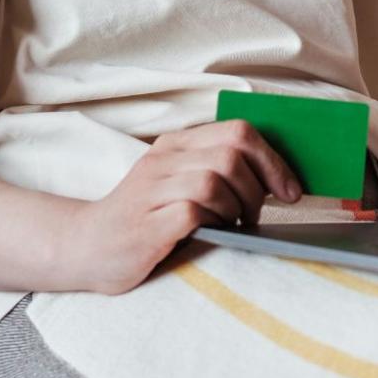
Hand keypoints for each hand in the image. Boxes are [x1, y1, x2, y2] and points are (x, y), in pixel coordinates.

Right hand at [65, 119, 303, 294]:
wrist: (86, 246)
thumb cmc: (144, 219)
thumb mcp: (178, 184)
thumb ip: (216, 172)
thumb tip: (274, 180)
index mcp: (177, 144)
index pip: (239, 130)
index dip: (274, 160)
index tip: (291, 190)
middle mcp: (164, 159)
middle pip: (232, 152)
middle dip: (258, 187)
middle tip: (253, 214)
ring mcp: (153, 189)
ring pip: (215, 179)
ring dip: (236, 207)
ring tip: (229, 226)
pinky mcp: (147, 223)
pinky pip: (194, 211)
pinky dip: (213, 224)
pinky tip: (209, 235)